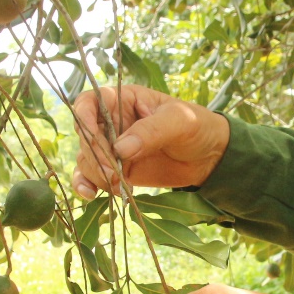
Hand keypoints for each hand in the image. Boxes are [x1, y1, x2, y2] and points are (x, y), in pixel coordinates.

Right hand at [71, 85, 230, 198]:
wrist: (209, 157)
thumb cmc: (197, 126)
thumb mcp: (179, 121)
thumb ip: (151, 131)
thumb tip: (120, 149)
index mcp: (123, 100)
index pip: (90, 102)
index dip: (84, 117)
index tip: (92, 136)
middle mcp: (112, 123)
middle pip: (85, 136)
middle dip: (95, 154)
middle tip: (113, 171)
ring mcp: (112, 148)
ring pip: (86, 158)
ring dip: (95, 173)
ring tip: (118, 184)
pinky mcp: (116, 170)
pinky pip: (91, 176)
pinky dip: (86, 184)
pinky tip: (91, 194)